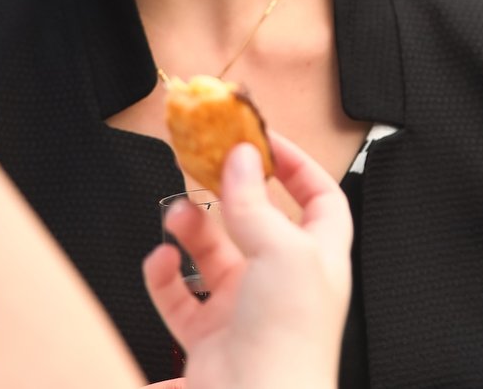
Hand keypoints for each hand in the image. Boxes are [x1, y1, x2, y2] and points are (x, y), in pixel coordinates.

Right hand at [142, 132, 351, 388]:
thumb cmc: (291, 340)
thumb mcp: (283, 250)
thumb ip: (254, 201)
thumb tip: (240, 158)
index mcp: (317, 257)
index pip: (319, 199)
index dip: (296, 166)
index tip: (262, 141)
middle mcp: (282, 279)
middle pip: (254, 219)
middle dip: (224, 194)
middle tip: (200, 168)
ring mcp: (244, 305)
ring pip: (211, 251)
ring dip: (188, 228)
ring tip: (176, 215)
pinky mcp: (208, 332)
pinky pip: (178, 292)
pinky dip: (164, 273)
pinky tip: (163, 260)